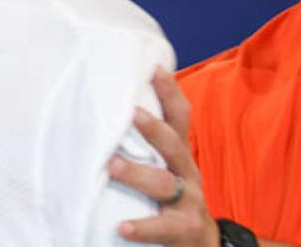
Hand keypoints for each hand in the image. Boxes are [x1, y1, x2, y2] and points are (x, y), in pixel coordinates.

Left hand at [109, 69, 218, 246]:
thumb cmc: (177, 202)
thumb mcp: (170, 170)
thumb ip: (151, 147)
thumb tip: (118, 112)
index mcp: (181, 156)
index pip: (180, 118)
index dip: (170, 92)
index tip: (154, 68)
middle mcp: (188, 173)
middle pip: (173, 145)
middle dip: (153, 128)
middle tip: (130, 112)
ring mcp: (189, 202)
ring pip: (164, 184)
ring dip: (137, 174)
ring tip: (112, 166)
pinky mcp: (185, 231)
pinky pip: (163, 228)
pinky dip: (141, 227)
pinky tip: (121, 226)